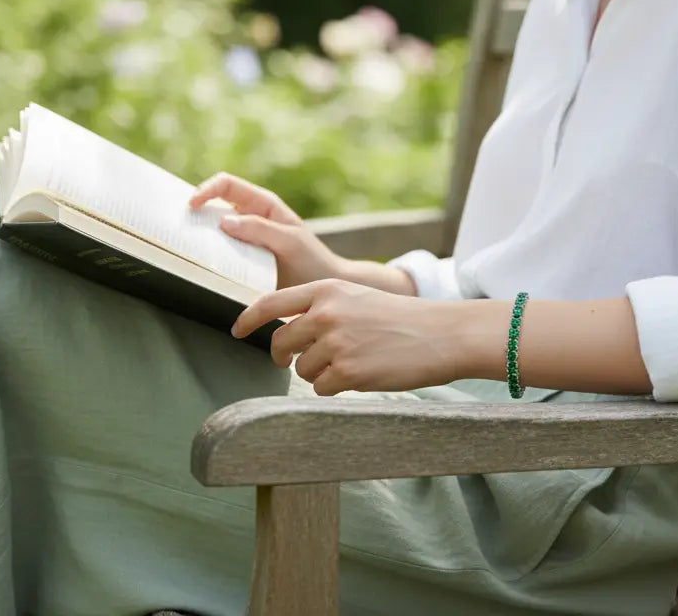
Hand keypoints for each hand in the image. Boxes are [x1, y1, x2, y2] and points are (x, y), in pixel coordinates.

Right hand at [190, 172, 345, 288]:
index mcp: (263, 204)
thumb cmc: (312, 261)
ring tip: (182, 246)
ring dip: (198, 235)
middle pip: (214, 205)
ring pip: (213, 230)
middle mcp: (251, 218)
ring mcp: (245, 239)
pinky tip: (198, 265)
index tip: (192, 205)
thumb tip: (224, 222)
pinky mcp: (242, 260)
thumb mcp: (290, 242)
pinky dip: (207, 255)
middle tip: (177, 226)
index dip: (206, 189)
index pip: (227, 184)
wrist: (322, 287)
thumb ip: (260, 230)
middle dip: (194, 211)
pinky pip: (219, 252)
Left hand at [231, 279, 489, 395]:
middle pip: (282, 342)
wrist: (440, 334)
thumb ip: (322, 307)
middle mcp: (326, 314)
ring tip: (350, 364)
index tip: (237, 330)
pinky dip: (334, 388)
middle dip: (283, 357)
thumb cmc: (402, 318)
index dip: (248, 318)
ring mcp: (335, 344)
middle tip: (289, 362)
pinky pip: (320, 388)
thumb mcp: (357, 298)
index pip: (271, 303)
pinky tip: (359, 376)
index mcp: (327, 290)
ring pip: (302, 369)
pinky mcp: (348, 372)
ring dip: (318, 372)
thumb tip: (289, 332)